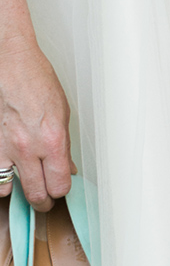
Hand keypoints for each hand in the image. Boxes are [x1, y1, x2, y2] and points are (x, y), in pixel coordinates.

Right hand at [0, 35, 72, 210]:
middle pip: (36, 194)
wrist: (10, 64)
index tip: (59, 190)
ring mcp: (3, 146)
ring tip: (21, 184)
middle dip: (42, 201)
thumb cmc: (36, 82)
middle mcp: (27, 147)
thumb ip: (64, 146)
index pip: (59, 185)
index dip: (61, 192)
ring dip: (15, 190)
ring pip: (6, 189)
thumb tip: (67, 167)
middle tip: (43, 200)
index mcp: (52, 141)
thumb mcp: (62, 114)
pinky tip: (5, 172)